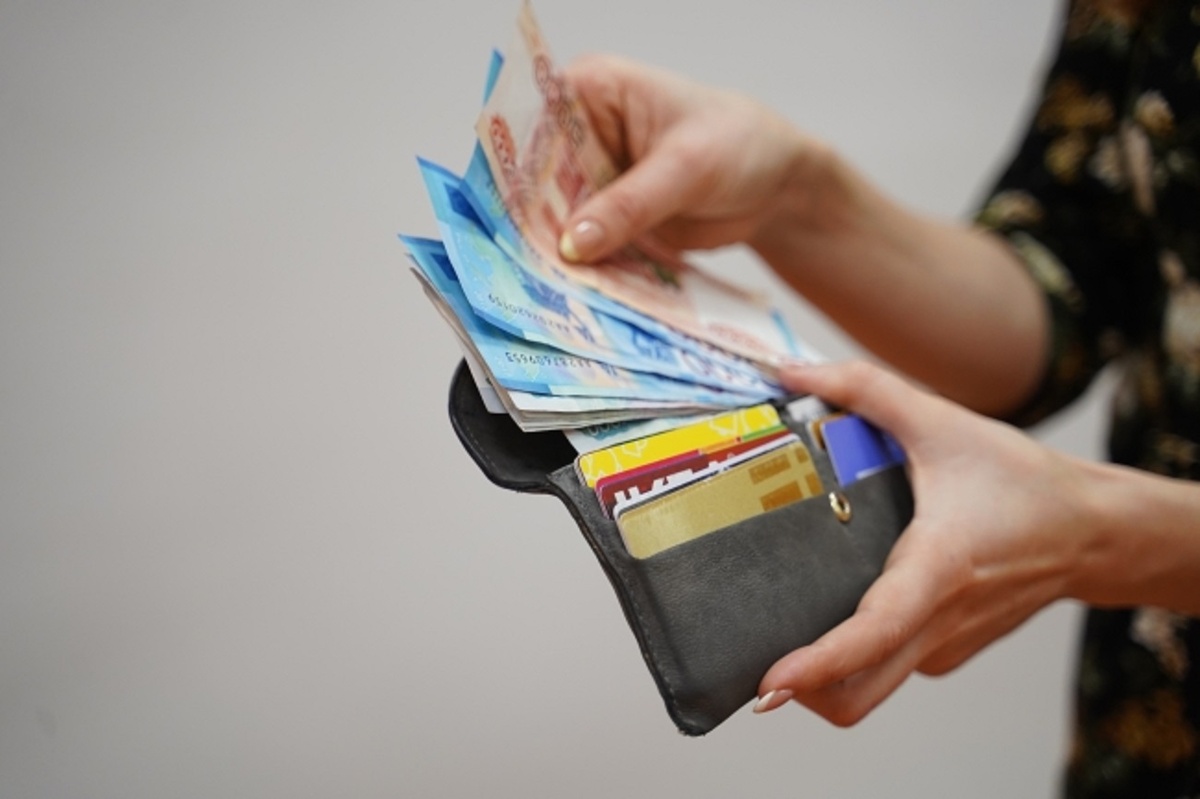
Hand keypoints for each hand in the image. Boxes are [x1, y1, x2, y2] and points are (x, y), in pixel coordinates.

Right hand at [559, 56, 1048, 415]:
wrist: (780, 188)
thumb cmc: (741, 145)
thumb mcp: (685, 169)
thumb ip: (629, 204)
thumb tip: (574, 243)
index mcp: (590, 91)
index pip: (531, 125)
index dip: (511, 169)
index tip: (500, 216)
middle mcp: (581, 133)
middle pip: (534, 178)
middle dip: (527, 221)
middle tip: (514, 266)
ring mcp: (592, 179)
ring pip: (553, 217)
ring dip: (549, 252)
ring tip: (537, 290)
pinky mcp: (607, 220)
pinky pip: (582, 245)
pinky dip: (578, 269)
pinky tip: (568, 295)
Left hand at [753, 360, 1092, 724]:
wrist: (1091, 530)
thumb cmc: (1021, 479)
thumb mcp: (942, 421)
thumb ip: (863, 388)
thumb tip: (791, 370)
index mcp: (938, 568)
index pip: (875, 633)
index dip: (820, 664)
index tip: (772, 683)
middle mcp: (940, 621)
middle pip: (858, 696)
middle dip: (800, 692)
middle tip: (752, 660)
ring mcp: (944, 645)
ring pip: (869, 688)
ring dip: (822, 676)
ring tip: (784, 625)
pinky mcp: (946, 650)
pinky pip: (889, 666)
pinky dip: (856, 651)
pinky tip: (839, 599)